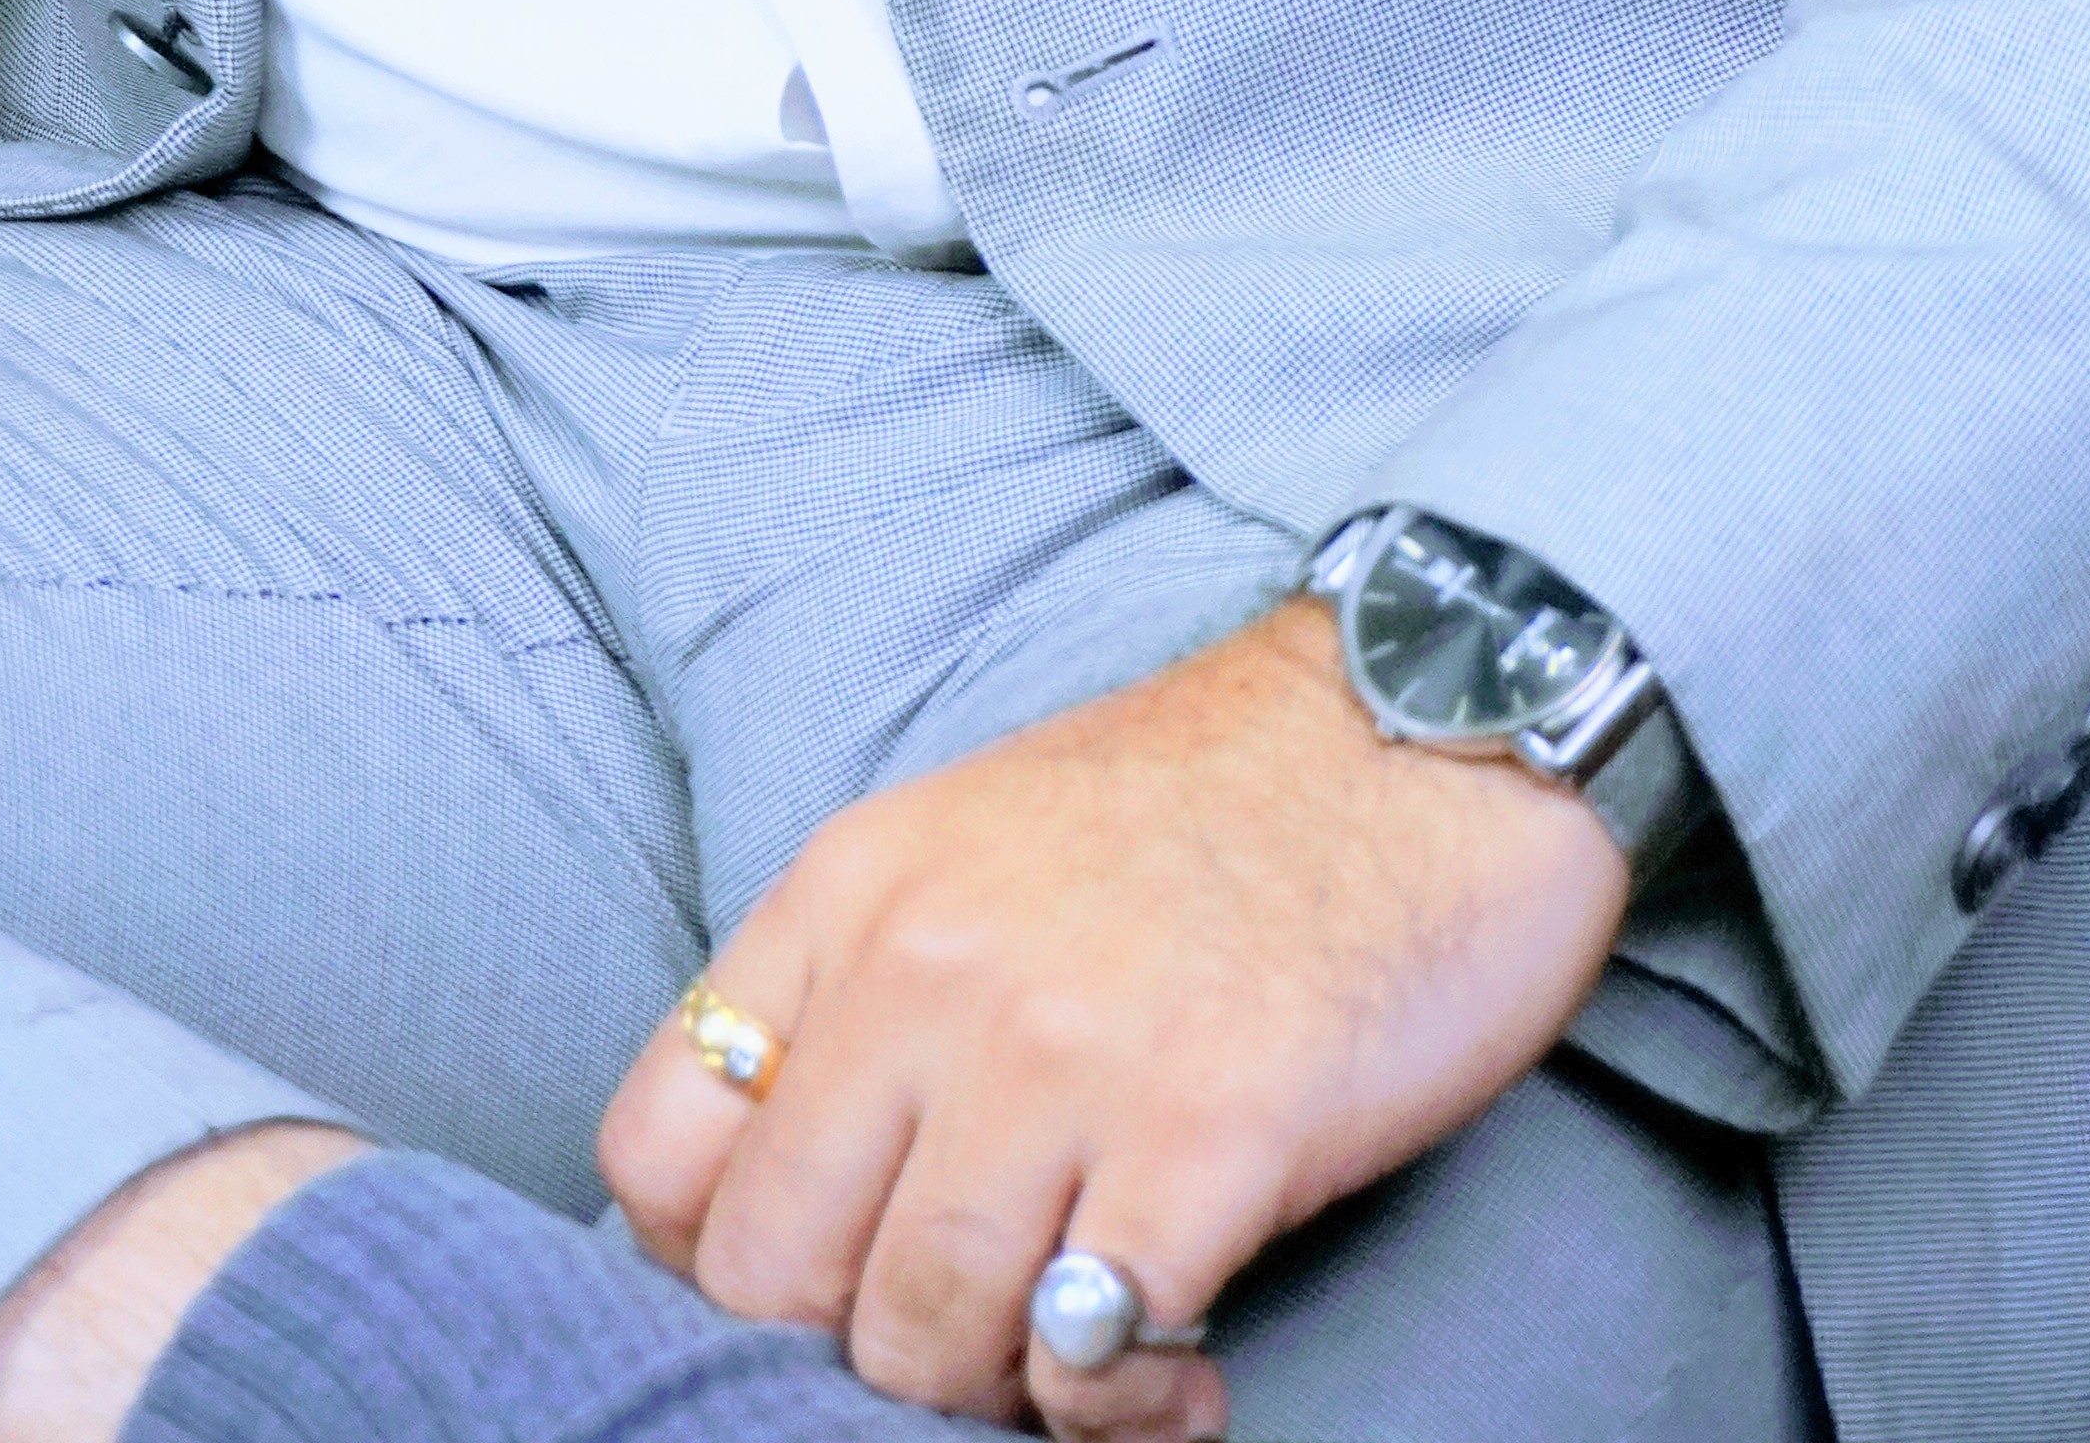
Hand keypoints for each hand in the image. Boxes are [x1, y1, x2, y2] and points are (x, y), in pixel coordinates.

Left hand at [597, 601, 1627, 1432]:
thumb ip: (870, 993)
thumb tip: (788, 1203)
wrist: (1430, 717)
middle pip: (772, 1275)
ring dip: (998, 1394)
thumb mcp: (977, 845)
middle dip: (855, 1351)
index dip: (710, 1260)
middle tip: (968, 1339)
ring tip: (1083, 1361)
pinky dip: (1123, 1414)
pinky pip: (1091, 1360)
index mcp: (855, 889)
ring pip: (918, 1341)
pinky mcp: (1210, 1129)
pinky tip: (1181, 1374)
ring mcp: (1066, 1049)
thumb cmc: (1213, 806)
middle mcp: (932, 964)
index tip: (820, 1280)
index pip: (659, 1143)